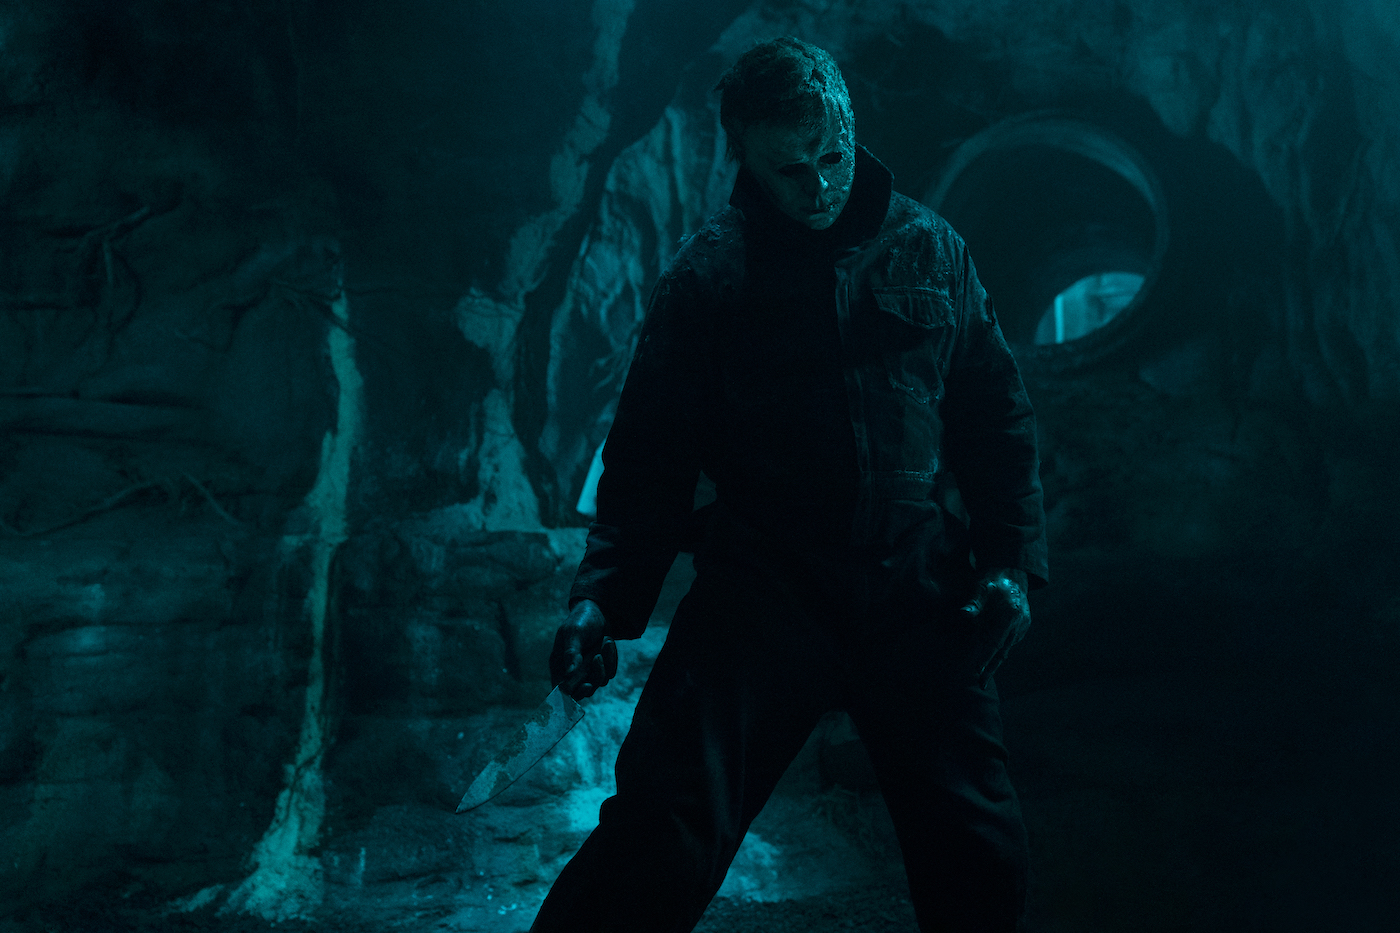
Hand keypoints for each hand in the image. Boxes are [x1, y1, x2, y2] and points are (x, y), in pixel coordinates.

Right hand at [549, 599, 617, 699]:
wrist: (598, 612)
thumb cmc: (581, 620)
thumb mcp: (574, 633)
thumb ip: (571, 653)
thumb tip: (569, 674)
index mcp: (559, 665)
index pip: (561, 689)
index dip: (573, 693)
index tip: (587, 685)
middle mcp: (572, 672)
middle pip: (583, 690)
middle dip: (595, 676)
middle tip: (597, 657)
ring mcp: (587, 671)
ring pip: (599, 682)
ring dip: (606, 662)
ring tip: (605, 640)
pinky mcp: (600, 668)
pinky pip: (609, 673)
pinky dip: (612, 659)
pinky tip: (608, 642)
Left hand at [957, 568, 1030, 685]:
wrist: (1013, 572)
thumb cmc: (993, 579)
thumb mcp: (981, 587)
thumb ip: (973, 603)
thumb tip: (963, 614)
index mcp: (1011, 614)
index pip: (995, 642)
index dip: (985, 658)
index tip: (977, 671)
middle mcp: (1020, 623)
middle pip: (1003, 651)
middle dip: (991, 668)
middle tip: (981, 684)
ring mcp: (1023, 626)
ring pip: (1006, 647)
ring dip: (994, 659)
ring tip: (982, 675)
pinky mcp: (1023, 626)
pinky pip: (1008, 642)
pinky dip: (999, 650)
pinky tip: (989, 658)